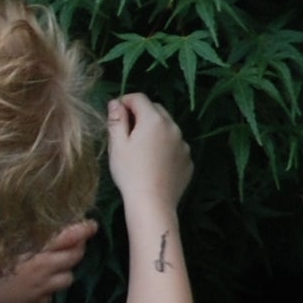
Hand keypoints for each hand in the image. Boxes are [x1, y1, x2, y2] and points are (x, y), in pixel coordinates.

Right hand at [0, 219, 96, 302]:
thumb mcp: (5, 243)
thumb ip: (26, 235)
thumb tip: (45, 224)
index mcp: (37, 253)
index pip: (69, 238)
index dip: (84, 230)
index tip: (92, 225)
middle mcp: (44, 272)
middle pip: (74, 257)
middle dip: (78, 247)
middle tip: (75, 240)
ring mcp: (41, 290)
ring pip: (67, 278)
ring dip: (64, 269)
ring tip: (55, 263)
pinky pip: (50, 295)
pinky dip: (48, 288)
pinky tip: (38, 283)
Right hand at [104, 96, 190, 214]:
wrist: (153, 203)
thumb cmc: (130, 173)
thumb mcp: (117, 145)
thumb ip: (116, 120)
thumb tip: (115, 103)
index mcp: (153, 120)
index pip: (139, 98)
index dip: (125, 101)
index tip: (116, 113)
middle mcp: (173, 127)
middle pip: (156, 110)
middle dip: (141, 114)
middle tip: (127, 132)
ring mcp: (183, 144)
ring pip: (167, 128)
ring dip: (155, 131)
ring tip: (142, 150)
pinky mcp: (188, 160)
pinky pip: (175, 146)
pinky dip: (165, 147)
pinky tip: (155, 163)